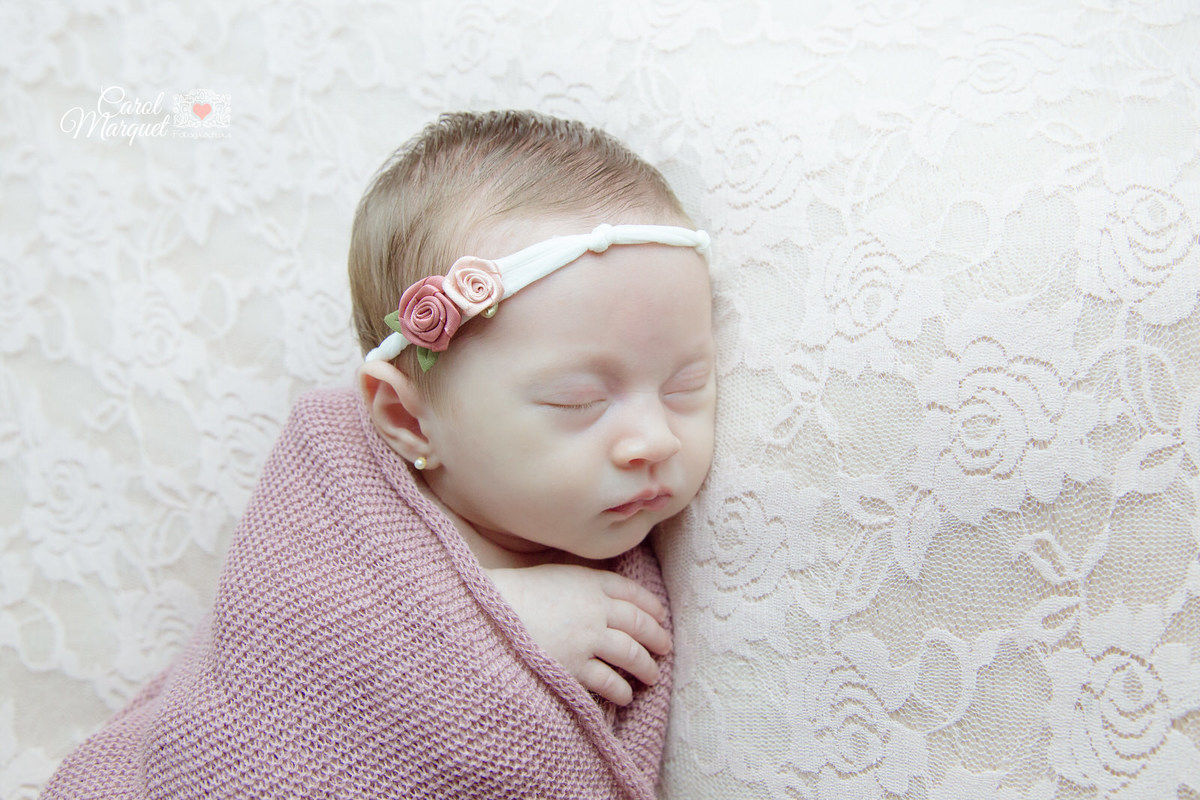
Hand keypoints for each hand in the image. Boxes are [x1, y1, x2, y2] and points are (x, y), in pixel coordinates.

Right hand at [485, 563, 670, 705]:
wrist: (490, 613)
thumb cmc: (517, 594)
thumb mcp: (556, 576)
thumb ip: (584, 584)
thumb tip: (607, 597)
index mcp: (590, 582)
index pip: (633, 593)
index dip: (652, 606)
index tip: (660, 617)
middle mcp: (595, 609)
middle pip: (639, 624)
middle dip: (657, 637)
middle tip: (665, 648)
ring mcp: (587, 638)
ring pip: (631, 654)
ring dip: (646, 667)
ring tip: (652, 676)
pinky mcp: (575, 666)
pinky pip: (610, 681)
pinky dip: (622, 690)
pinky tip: (626, 695)